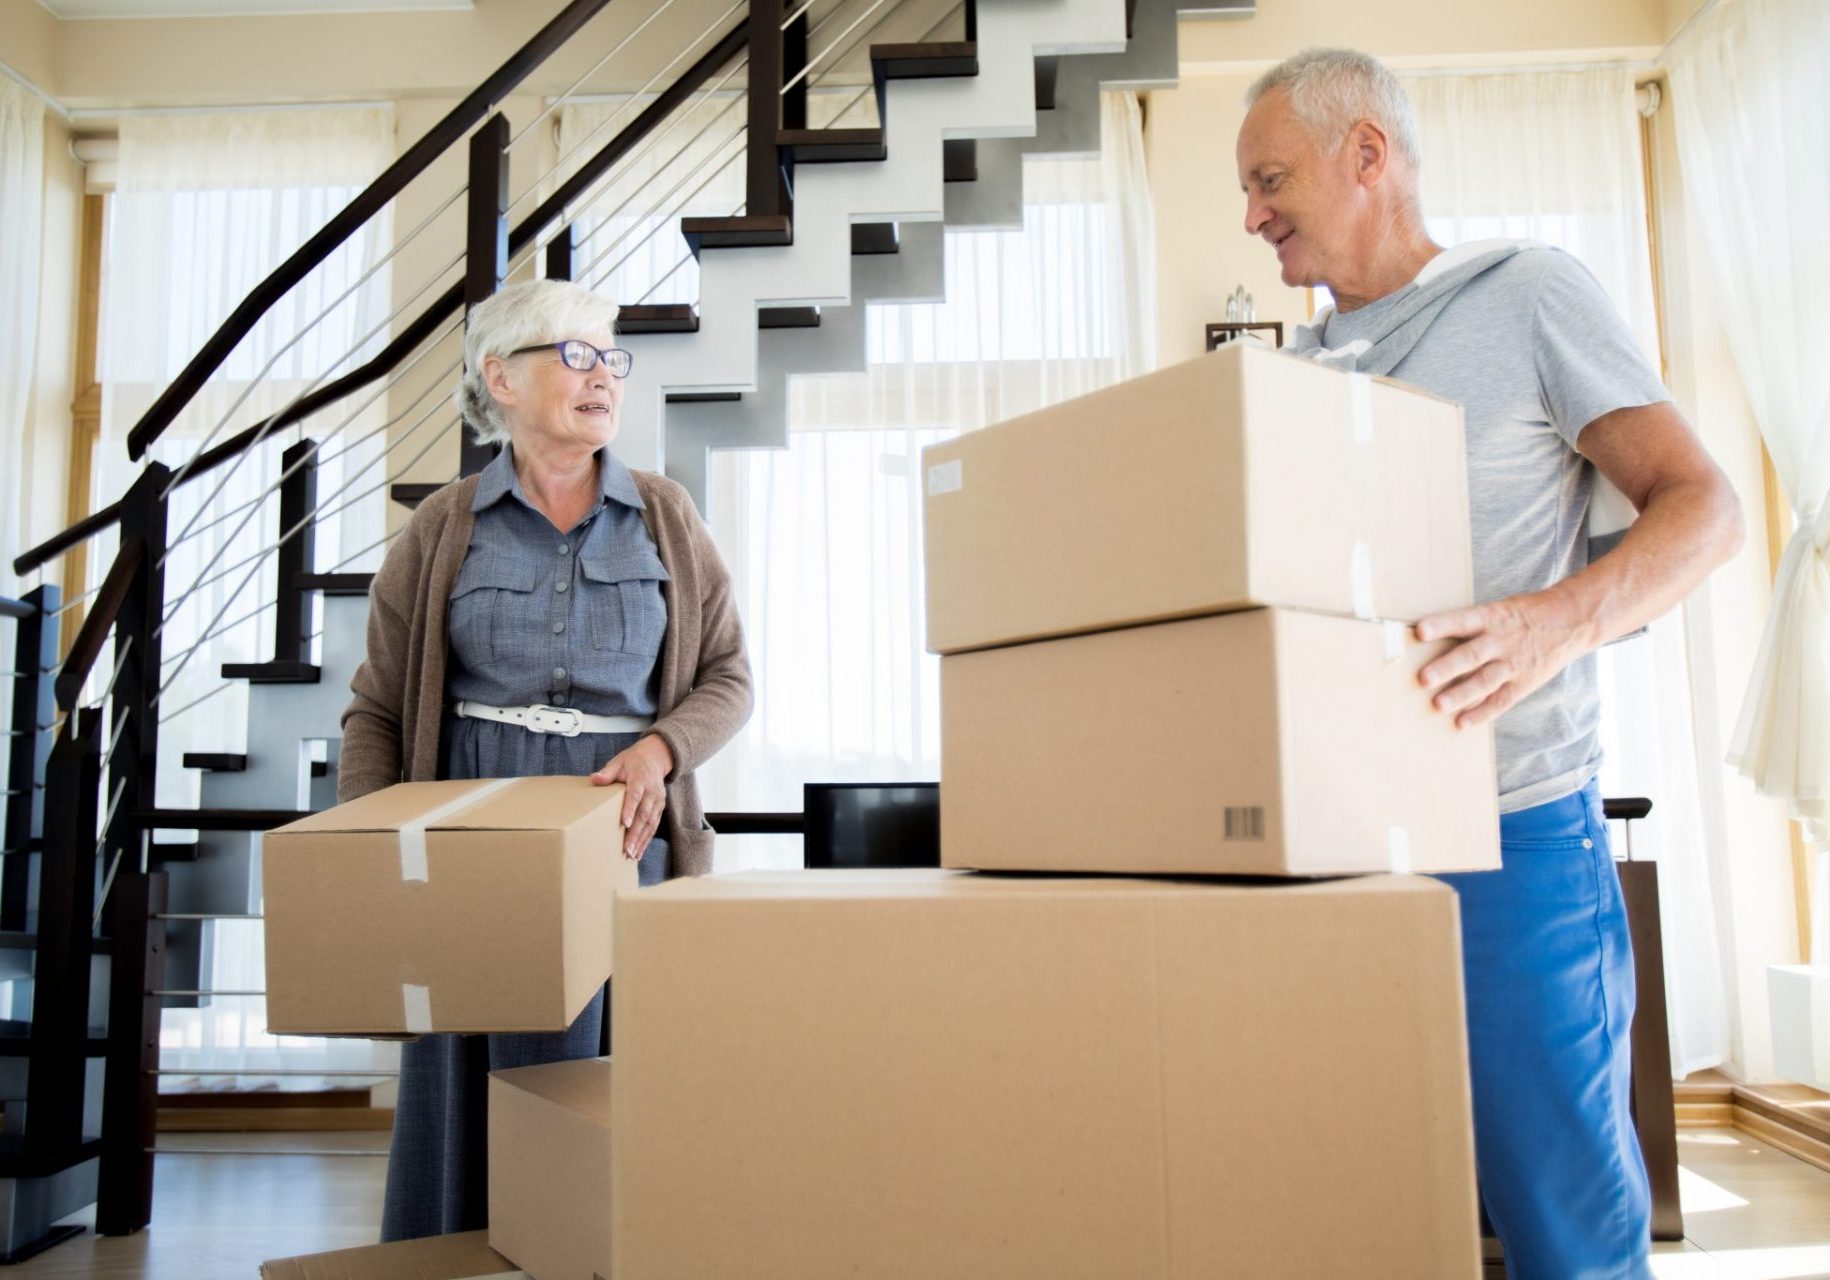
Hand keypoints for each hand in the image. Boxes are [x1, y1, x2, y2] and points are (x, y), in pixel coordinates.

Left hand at [590, 735, 675, 858]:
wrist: (656, 757)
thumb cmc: (633, 761)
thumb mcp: (619, 762)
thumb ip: (608, 773)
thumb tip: (594, 778)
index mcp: (640, 779)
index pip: (635, 795)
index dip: (630, 809)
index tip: (625, 823)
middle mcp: (652, 791)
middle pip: (644, 814)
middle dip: (635, 833)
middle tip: (626, 849)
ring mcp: (658, 800)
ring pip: (650, 823)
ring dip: (641, 840)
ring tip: (632, 855)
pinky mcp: (660, 807)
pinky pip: (654, 825)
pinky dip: (647, 840)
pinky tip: (639, 852)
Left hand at [1413, 592, 1595, 729]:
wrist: (1570, 621)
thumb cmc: (1521, 616)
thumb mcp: (1498, 610)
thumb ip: (1469, 626)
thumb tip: (1428, 642)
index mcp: (1492, 617)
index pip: (1463, 620)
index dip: (1442, 625)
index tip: (1420, 631)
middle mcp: (1501, 641)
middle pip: (1472, 655)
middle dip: (1447, 668)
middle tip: (1423, 678)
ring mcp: (1513, 664)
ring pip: (1485, 681)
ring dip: (1461, 695)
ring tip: (1438, 705)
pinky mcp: (1524, 683)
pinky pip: (1501, 701)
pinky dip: (1482, 713)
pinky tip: (1462, 723)